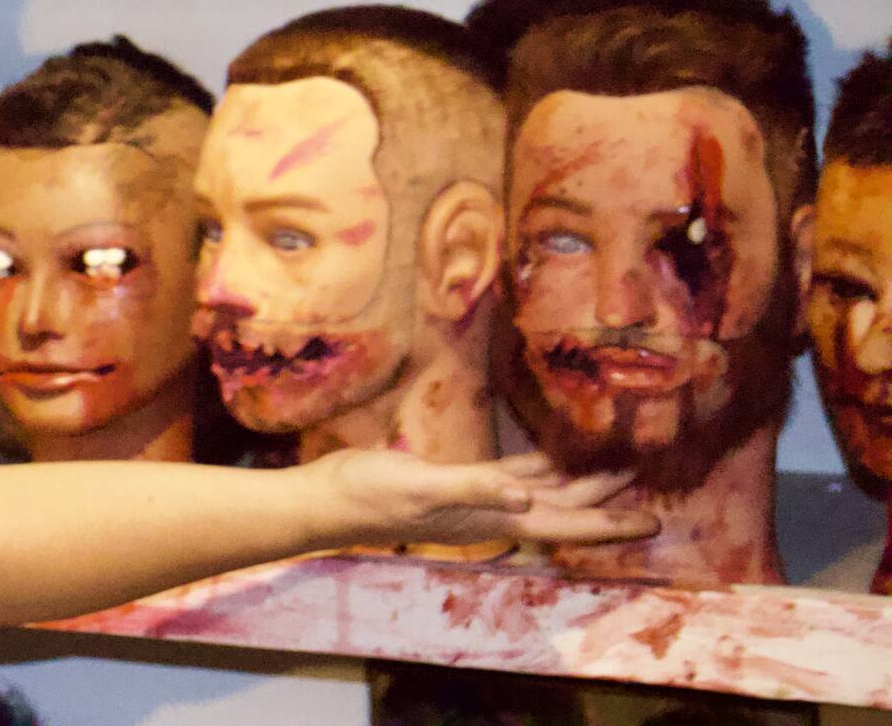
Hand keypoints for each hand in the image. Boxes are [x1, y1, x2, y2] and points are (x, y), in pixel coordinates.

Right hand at [310, 450, 658, 550]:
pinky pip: (513, 475)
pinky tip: (552, 456)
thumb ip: (474, 489)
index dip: (609, 523)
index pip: (565, 524)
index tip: (653, 520)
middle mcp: (494, 512)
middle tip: (650, 483)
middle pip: (564, 509)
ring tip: (616, 467)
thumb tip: (526, 498)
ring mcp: (476, 498)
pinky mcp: (457, 480)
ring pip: (544, 493)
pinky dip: (539, 468)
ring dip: (579, 484)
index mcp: (492, 518)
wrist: (329, 500)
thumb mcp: (422, 487)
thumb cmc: (371, 495)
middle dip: (607, 500)